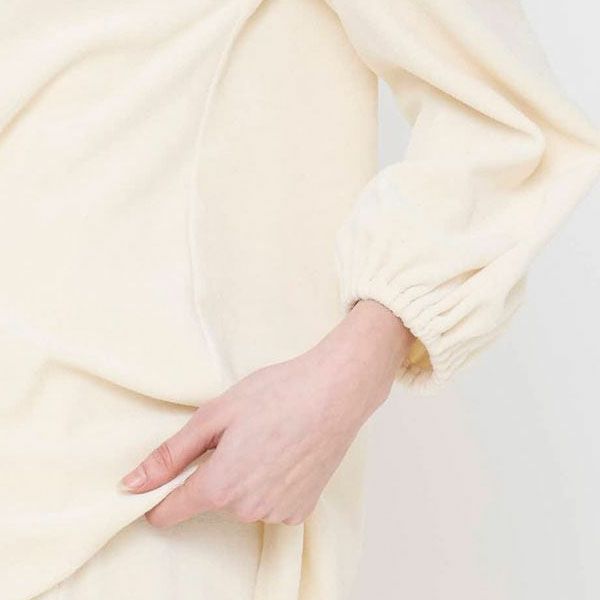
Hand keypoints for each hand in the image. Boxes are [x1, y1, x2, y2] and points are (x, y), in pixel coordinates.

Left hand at [120, 299, 412, 527]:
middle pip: (211, 499)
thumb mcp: (215, 415)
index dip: (162, 494)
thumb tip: (130, 485)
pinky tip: (287, 454)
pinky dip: (272, 484)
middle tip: (241, 434)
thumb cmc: (278, 394)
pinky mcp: (301, 511)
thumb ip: (170, 455)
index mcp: (219, 485)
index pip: (169, 512)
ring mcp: (277, 513)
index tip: (168, 475)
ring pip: (242, 502)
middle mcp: (247, 510)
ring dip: (246, 478)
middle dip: (216, 471)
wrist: (336, 391)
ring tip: (269, 440)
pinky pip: (271, 504)